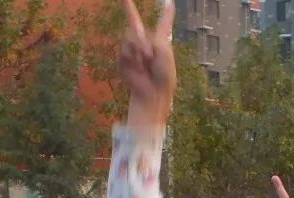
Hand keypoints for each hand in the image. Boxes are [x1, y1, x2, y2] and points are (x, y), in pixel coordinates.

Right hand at [120, 0, 176, 125]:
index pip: (164, 22)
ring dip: (136, 50)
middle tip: (149, 57)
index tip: (170, 1)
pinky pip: (123, 50)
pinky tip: (136, 68)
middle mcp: (146, 42)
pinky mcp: (123, 59)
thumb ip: (153, 39)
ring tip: (143, 64)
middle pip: (135, 27)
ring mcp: (133, 50)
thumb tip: (137, 41)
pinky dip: (130, 58)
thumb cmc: (163, 76)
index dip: (167, 12)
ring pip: (128, 37)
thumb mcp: (164, 53)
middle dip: (140, 41)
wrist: (153, 93)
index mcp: (161, 41)